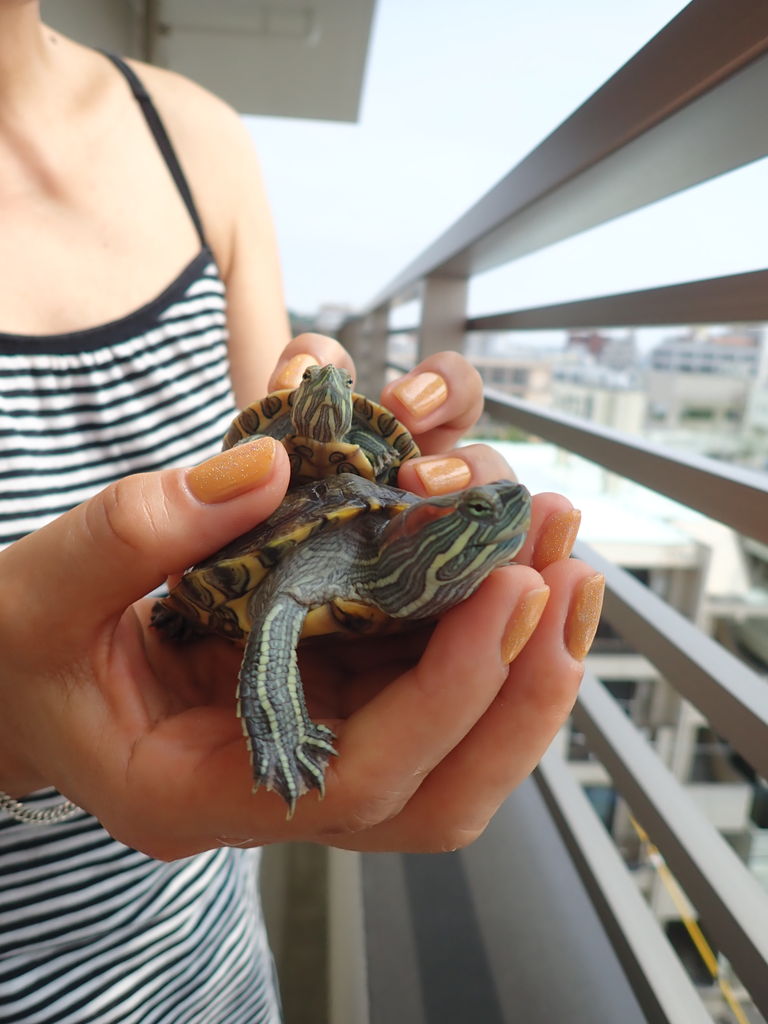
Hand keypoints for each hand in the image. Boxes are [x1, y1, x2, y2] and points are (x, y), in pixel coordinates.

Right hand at [0, 337, 602, 859]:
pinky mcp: (332, 697)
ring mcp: (314, 746)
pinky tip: (517, 559)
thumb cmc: (22, 651)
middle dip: (522, 687)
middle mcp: (275, 788)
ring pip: (458, 747)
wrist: (26, 670)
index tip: (506, 589)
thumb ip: (133, 535)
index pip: (357, 785)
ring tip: (566, 553)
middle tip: (567, 570)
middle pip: (440, 788)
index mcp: (195, 793)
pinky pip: (433, 685)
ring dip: (529, 657)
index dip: (447, 696)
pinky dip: (489, 631)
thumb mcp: (39, 595)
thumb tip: (267, 467)